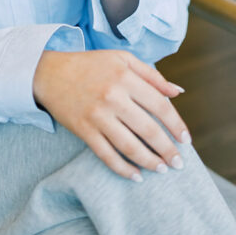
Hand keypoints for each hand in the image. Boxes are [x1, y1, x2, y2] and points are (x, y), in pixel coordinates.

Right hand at [32, 49, 190, 180]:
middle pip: (148, 129)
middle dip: (167, 149)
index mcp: (125, 77)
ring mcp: (97, 115)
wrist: (49, 73)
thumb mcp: (122, 59)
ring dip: (150, 161)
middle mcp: (113, 97)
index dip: (176, 125)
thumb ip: (152, 75)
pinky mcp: (83, 130)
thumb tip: (178, 93)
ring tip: (162, 169)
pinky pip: (107, 155)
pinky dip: (123, 168)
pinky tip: (136, 175)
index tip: (186, 140)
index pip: (159, 106)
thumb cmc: (90, 64)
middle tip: (178, 163)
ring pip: (130, 146)